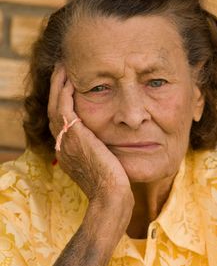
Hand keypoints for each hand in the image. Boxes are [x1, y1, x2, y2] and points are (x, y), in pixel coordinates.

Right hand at [48, 66, 133, 209]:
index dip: (62, 103)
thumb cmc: (114, 186)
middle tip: (62, 71)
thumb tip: (110, 145)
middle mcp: (62, 145)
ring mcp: (65, 141)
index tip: (70, 88)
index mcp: (68, 153)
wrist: (111, 197)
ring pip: (55, 105)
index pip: (61, 122)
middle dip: (57, 90)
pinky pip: (63, 106)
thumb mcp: (103, 166)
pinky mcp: (73, 135)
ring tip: (64, 69)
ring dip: (59, 85)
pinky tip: (72, 78)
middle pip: (53, 110)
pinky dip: (65, 91)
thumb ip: (101, 152)